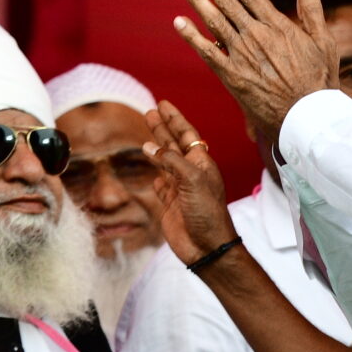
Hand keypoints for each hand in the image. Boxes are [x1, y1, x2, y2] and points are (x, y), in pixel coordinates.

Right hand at [143, 102, 236, 265]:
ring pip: (165, 163)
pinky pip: (161, 186)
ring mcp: (180, 189)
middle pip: (174, 144)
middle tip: (150, 112)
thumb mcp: (192, 179)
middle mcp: (191, 173)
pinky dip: (156, 177)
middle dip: (162, 128)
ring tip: (144, 137)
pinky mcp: (170, 204)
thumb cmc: (206, 212)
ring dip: (155, 148)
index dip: (175, 119)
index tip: (163, 104)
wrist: (206, 246)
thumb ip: (171, 160)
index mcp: (201, 163)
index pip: (187, 134)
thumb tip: (150, 147)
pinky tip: (153, 173)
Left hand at [173, 0, 333, 147]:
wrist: (308, 117)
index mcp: (278, 26)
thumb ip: (312, 10)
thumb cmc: (319, 81)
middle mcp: (257, 36)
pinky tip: (178, 22)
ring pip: (214, 22)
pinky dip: (191, 36)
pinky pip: (207, 53)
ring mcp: (242, 56)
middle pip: (227, 2)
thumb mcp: (323, 42)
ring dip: (196, 1)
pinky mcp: (232, 76)